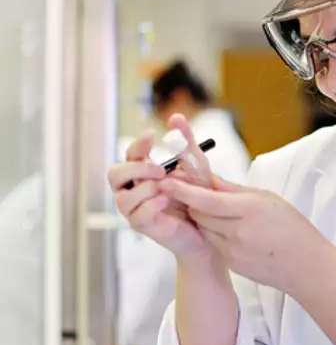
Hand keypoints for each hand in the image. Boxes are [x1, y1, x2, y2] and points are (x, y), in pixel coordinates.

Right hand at [107, 114, 216, 260]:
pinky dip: (151, 205)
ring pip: (123, 197)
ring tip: (168, 188)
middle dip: (135, 169)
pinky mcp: (144, 226)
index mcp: (143, 172)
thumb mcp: (196, 164)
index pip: (130, 155)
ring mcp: (136, 209)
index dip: (138, 145)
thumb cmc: (199, 193)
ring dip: (146, 189)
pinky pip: (137, 216)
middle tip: (160, 169)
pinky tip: (167, 201)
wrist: (211, 225)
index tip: (152, 135)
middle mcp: (135, 189)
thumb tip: (175, 117)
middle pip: (114, 175)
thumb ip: (186, 142)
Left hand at [159, 175, 329, 294]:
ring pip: (204, 228)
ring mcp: (233, 251)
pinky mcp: (231, 264)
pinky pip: (214, 243)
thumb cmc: (292, 227)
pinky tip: (232, 229)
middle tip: (190, 189)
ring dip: (205, 218)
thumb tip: (208, 178)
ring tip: (220, 210)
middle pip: (199, 214)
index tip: (167, 180)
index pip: (206, 199)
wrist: (305, 266)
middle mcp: (238, 232)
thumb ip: (234, 190)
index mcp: (250, 210)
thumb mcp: (268, 199)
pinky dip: (216, 233)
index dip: (183, 190)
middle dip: (193, 202)